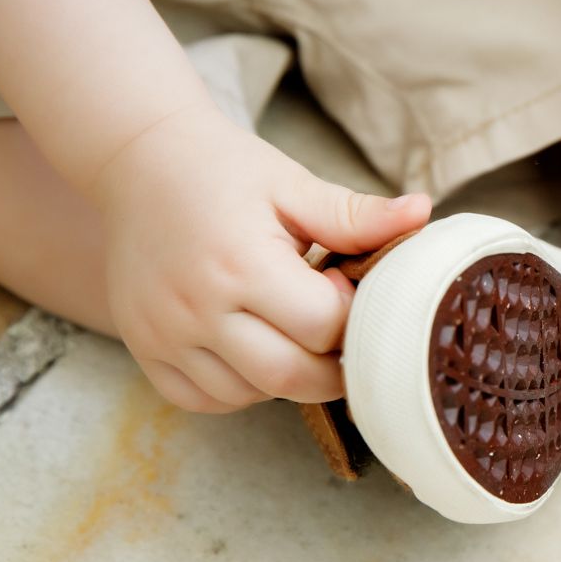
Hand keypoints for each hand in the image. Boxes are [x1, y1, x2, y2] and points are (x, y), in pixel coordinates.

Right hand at [92, 105, 431, 412]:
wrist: (139, 162)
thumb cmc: (224, 171)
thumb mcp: (293, 185)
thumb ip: (355, 214)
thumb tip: (422, 213)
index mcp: (240, 263)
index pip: (322, 326)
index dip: (350, 315)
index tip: (346, 288)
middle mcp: (195, 308)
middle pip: (289, 376)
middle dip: (331, 366)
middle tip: (342, 334)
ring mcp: (162, 335)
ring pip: (247, 395)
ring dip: (287, 378)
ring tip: (293, 330)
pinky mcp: (143, 350)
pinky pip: (203, 399)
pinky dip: (240, 388)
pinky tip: (254, 348)